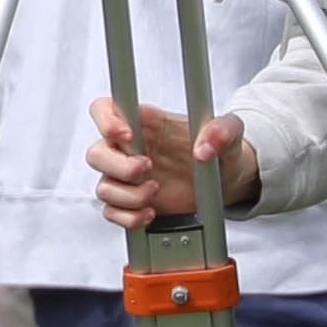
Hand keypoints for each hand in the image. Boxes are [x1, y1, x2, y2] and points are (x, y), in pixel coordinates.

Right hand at [84, 97, 246, 229]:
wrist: (227, 179)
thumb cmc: (221, 149)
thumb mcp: (230, 133)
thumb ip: (221, 131)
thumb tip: (205, 147)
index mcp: (146, 123)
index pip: (105, 109)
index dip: (106, 120)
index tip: (127, 134)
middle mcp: (131, 149)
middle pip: (96, 153)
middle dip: (119, 166)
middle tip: (147, 169)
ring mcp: (128, 178)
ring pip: (103, 187)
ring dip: (128, 195)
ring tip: (156, 192)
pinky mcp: (132, 202)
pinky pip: (112, 212)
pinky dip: (129, 217)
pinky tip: (150, 213)